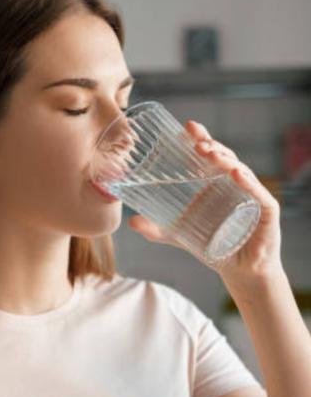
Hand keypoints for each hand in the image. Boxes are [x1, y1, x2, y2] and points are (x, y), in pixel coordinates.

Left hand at [127, 120, 283, 285]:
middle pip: (224, 157)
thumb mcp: (178, 235)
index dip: (201, 139)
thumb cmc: (213, 245)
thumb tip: (131, 221)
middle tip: (195, 141)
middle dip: (211, 146)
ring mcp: (251, 195)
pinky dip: (248, 182)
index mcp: (215, 183)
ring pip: (240, 170)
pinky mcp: (266, 211)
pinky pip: (258, 193)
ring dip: (225, 160)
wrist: (240, 269)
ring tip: (210, 153)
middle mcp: (235, 184)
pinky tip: (236, 174)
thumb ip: (156, 229)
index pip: (209, 154)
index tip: (188, 126)